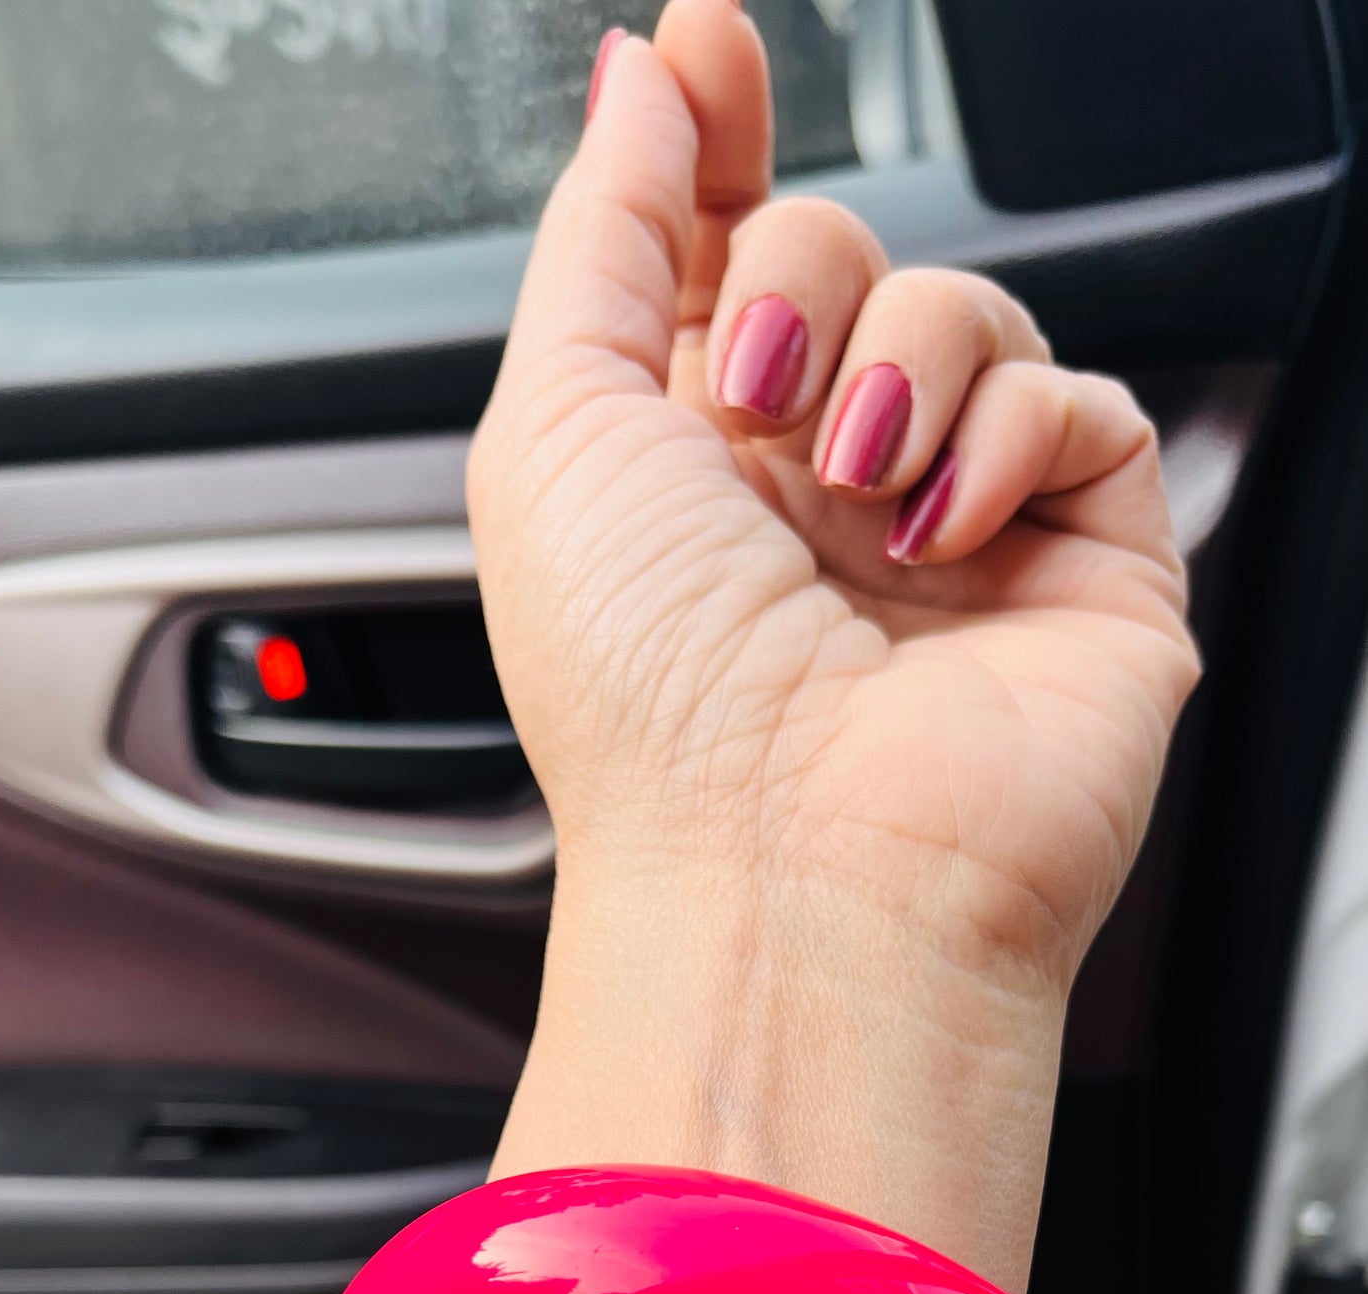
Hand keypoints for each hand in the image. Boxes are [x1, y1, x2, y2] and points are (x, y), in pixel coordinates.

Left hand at [469, 0, 1198, 1287]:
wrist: (788, 873)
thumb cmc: (648, 709)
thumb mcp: (550, 428)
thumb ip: (601, 231)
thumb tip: (644, 80)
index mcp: (681, 467)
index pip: (714, 251)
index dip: (716, 140)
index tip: (710, 50)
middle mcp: (815, 495)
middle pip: (839, 250)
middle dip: (795, 273)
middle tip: (759, 391)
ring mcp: (950, 530)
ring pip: (965, 306)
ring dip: (897, 362)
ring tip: (853, 488)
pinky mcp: (1079, 567)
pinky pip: (1082, 398)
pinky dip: (1012, 434)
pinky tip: (945, 525)